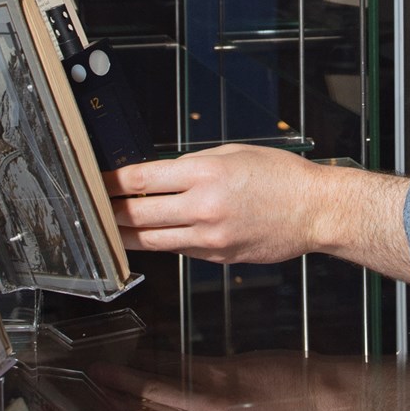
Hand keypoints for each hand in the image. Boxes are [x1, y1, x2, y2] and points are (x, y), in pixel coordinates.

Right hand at [94, 353, 329, 410]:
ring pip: (149, 396)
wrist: (324, 406)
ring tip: (94, 372)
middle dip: (107, 409)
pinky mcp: (219, 377)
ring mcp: (210, 410)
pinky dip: (146, 360)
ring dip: (117, 381)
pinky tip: (132, 355)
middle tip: (81, 393)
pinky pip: (171, 368)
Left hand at [107, 144, 319, 264]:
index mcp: (205, 174)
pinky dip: (161, 243)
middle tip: (93, 209)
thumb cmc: (281, 176)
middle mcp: (204, 207)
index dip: (112, 181)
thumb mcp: (233, 154)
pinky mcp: (218, 256)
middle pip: (139, 214)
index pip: (142, 179)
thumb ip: (193, 164)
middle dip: (110, 212)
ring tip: (109, 230)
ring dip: (126, 235)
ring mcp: (210, 236)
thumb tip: (160, 175)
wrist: (316, 210)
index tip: (97, 181)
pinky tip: (149, 237)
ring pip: (153, 240)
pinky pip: (179, 250)